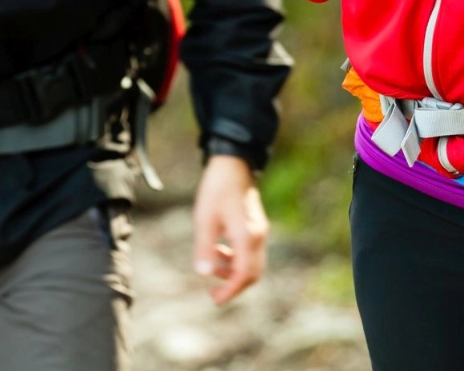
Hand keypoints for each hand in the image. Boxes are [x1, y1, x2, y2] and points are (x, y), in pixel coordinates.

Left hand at [190, 155, 268, 305]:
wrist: (232, 164)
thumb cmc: (216, 190)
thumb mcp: (205, 219)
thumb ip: (204, 248)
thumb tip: (203, 274)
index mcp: (247, 237)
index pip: (243, 275)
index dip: (230, 291)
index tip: (215, 299)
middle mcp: (258, 236)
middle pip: (252, 273)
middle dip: (234, 286)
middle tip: (214, 293)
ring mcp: (259, 230)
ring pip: (252, 263)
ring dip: (233, 271)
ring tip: (212, 269)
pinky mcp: (256, 225)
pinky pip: (251, 251)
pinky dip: (237, 259)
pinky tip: (220, 251)